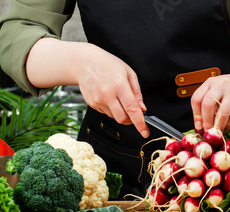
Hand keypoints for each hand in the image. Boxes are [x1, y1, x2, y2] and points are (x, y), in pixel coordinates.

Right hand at [26, 39, 149, 137]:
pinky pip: (105, 113)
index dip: (140, 123)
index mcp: (119, 85)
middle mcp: (107, 94)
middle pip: (122, 119)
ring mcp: (98, 100)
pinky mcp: (91, 104)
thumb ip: (137, 92)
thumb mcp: (128, 73)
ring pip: (114, 117)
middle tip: (133, 113)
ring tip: (117, 97)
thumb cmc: (108, 64)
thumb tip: (142, 108)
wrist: (84, 62)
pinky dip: (111, 109)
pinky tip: (108, 96)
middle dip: (130, 120)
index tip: (145, 132)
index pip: (132, 109)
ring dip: (120, 113)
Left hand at [191, 70, 229, 132]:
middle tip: (206, 130)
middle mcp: (220, 85)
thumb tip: (202, 123)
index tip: (198, 125)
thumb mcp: (220, 89)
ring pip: (220, 111)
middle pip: (206, 104)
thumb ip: (211, 102)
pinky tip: (225, 129)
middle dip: (205, 121)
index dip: (196, 114)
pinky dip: (227, 125)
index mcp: (211, 82)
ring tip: (216, 132)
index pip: (196, 98)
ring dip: (217, 125)